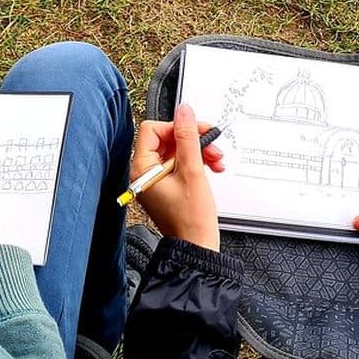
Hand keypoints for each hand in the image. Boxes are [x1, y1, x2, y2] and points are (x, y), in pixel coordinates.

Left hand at [132, 104, 223, 250]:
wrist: (196, 246)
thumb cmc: (191, 219)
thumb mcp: (193, 171)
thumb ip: (188, 138)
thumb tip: (184, 112)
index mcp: (142, 169)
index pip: (152, 130)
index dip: (176, 128)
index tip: (195, 133)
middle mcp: (145, 174)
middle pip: (166, 140)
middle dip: (193, 141)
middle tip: (211, 146)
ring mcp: (155, 180)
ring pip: (176, 151)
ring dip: (199, 152)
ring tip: (216, 161)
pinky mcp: (166, 186)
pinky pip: (180, 164)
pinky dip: (197, 163)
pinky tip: (212, 168)